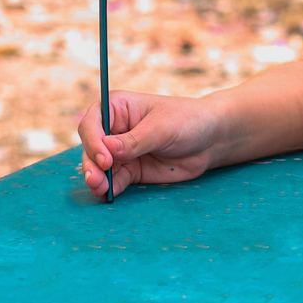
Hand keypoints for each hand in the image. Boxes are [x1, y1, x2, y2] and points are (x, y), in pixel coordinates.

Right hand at [78, 90, 219, 198]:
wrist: (211, 140)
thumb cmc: (188, 121)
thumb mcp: (162, 128)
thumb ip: (135, 140)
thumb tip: (107, 149)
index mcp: (118, 107)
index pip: (93, 123)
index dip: (93, 140)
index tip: (105, 158)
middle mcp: (115, 129)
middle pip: (91, 147)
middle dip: (92, 164)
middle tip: (97, 180)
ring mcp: (121, 152)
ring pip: (99, 167)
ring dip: (97, 179)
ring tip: (101, 189)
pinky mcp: (131, 170)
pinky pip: (114, 180)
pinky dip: (110, 188)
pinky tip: (109, 195)